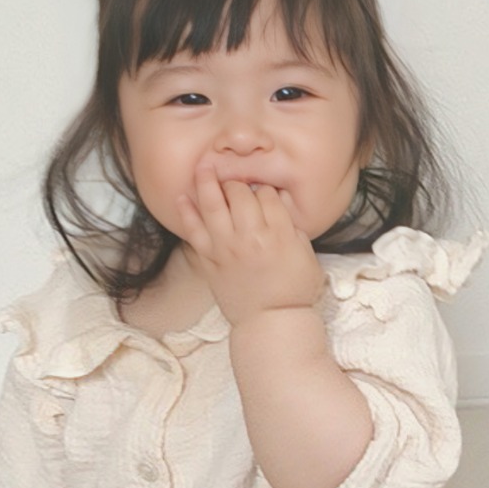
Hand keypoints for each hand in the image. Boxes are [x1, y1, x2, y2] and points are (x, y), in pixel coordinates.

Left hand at [176, 163, 324, 326]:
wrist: (271, 321)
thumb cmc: (294, 290)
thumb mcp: (306, 254)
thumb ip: (292, 225)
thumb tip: (279, 201)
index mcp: (278, 233)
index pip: (267, 194)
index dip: (265, 188)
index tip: (263, 190)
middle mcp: (250, 236)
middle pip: (239, 193)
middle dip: (238, 181)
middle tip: (236, 180)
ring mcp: (226, 246)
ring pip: (212, 204)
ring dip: (206, 181)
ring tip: (203, 166)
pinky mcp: (209, 259)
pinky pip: (193, 230)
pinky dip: (186, 212)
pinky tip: (182, 196)